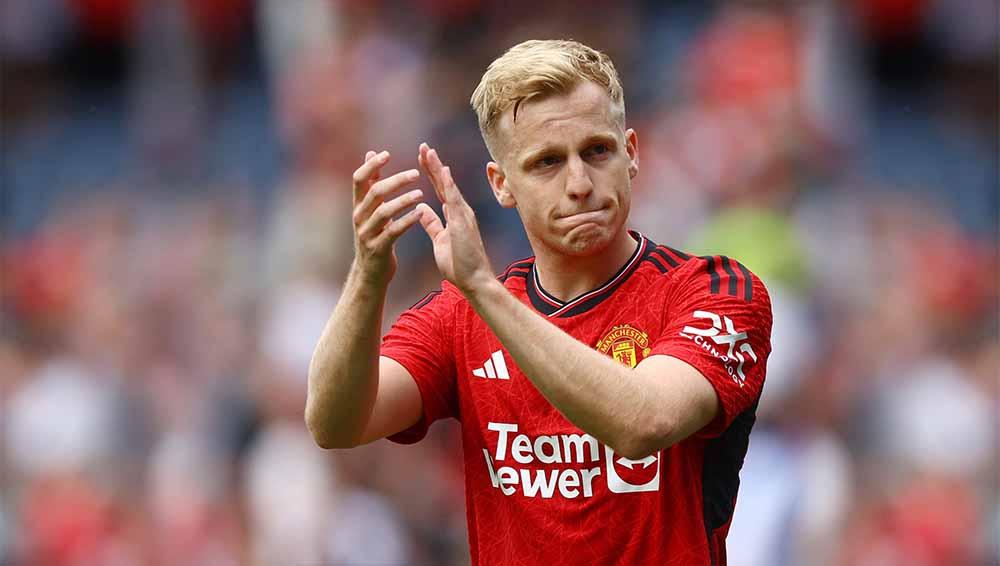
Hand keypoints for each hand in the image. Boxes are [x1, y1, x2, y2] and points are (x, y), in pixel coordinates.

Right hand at [351, 150, 424, 284]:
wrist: (370, 274)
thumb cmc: (374, 235)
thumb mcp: (370, 209)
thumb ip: (372, 183)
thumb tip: (370, 154)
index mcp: (358, 206)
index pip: (358, 180)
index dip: (371, 165)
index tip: (387, 154)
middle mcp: (359, 218)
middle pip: (374, 193)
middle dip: (395, 181)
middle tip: (416, 173)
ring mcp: (367, 234)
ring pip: (383, 212)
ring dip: (403, 201)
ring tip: (421, 194)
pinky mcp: (378, 249)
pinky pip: (393, 232)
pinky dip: (407, 221)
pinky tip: (421, 213)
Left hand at [416, 143, 495, 295]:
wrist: (474, 280)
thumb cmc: (459, 264)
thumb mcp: (440, 239)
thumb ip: (432, 223)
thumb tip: (422, 208)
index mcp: (454, 215)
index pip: (440, 189)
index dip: (431, 173)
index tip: (421, 158)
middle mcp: (460, 211)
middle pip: (444, 183)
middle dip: (433, 164)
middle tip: (423, 146)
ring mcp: (463, 215)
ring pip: (449, 186)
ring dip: (438, 168)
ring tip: (428, 152)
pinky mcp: (463, 223)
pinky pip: (454, 199)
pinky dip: (448, 184)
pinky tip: (441, 170)